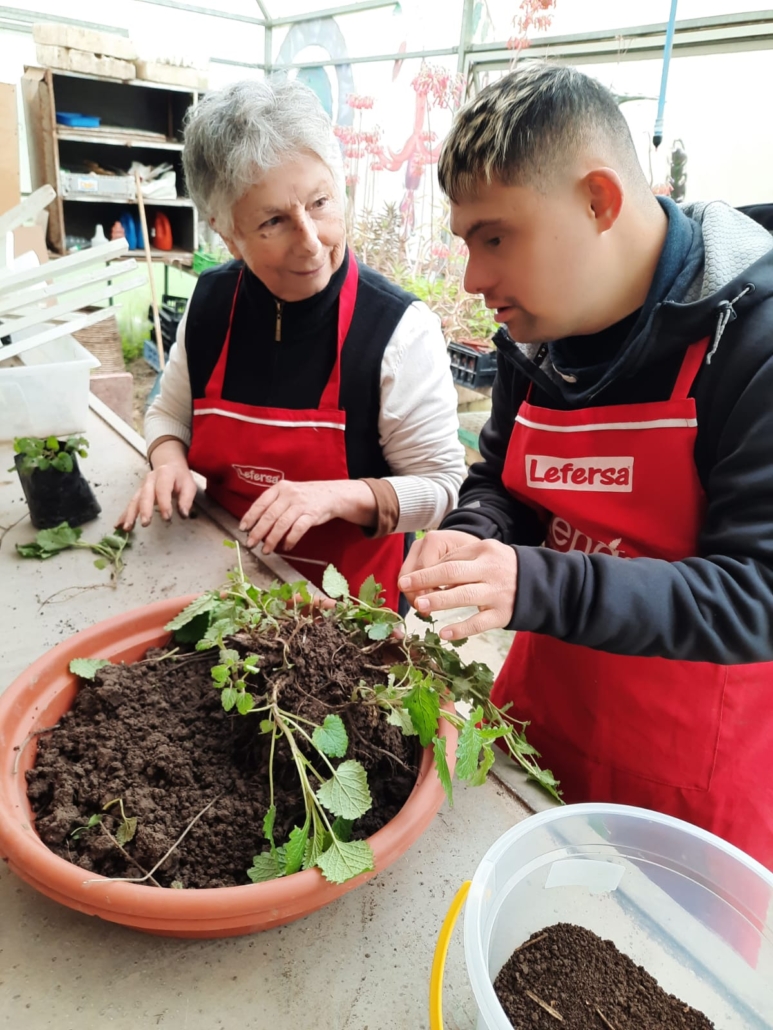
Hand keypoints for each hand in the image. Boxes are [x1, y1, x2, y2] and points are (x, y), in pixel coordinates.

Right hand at [117, 461, 196, 530]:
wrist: (169, 465)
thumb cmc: (180, 478)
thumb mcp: (188, 485)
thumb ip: (187, 499)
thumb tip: (184, 515)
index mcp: (164, 474)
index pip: (163, 489)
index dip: (164, 503)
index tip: (167, 517)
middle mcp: (150, 479)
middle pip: (145, 495)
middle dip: (144, 510)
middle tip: (145, 523)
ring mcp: (142, 486)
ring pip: (135, 500)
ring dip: (130, 514)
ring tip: (127, 528)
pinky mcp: (138, 493)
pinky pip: (130, 504)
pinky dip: (124, 515)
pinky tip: (119, 525)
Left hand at [240, 479, 375, 552]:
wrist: (332, 494)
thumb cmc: (305, 497)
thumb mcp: (288, 494)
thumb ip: (273, 505)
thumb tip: (255, 524)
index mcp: (280, 488)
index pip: (260, 503)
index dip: (250, 517)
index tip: (243, 529)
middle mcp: (289, 494)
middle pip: (269, 516)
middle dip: (258, 532)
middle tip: (250, 544)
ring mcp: (301, 504)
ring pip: (281, 524)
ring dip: (271, 539)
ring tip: (266, 550)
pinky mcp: (312, 514)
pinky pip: (298, 530)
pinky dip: (290, 540)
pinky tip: (286, 547)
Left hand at [398, 531, 516, 640]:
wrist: (541, 584)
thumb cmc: (503, 567)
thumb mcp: (485, 554)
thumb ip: (461, 560)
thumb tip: (428, 574)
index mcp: (484, 551)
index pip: (451, 558)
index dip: (427, 570)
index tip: (409, 579)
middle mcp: (490, 570)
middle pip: (453, 572)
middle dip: (426, 578)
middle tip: (404, 585)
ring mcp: (497, 593)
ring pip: (464, 596)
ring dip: (440, 600)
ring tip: (420, 605)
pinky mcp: (502, 614)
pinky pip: (478, 623)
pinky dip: (461, 629)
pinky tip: (444, 633)